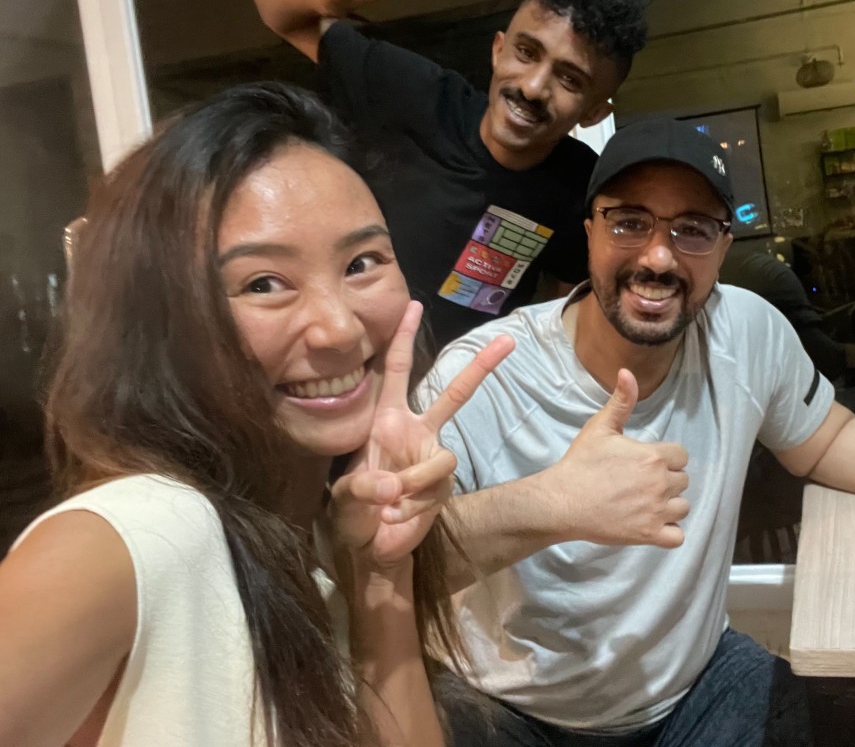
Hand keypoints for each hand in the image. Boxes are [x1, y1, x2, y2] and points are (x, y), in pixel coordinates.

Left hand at [332, 301, 512, 568]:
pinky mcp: (442, 487)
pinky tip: (395, 519)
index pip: (395, 372)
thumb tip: (391, 487)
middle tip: (508, 341)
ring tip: (390, 505)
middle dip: (481, 367)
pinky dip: (413, 506)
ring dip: (414, 482)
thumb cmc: (353, 515)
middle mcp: (414, 433)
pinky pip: (436, 488)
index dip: (403, 338)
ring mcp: (432, 459)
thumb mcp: (345, 498)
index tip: (412, 305)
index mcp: (386, 421)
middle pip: (454, 395)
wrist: (372, 550)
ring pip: (442, 457)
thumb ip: (363, 489)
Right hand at [548, 369, 689, 547]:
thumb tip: (627, 372)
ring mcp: (657, 511)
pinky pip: (678, 536)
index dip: (667, 458)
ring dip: (670, 505)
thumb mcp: (600, 427)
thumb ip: (621, 401)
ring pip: (683, 507)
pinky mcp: (649, 535)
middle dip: (667, 480)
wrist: (563, 501)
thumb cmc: (581, 463)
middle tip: (642, 482)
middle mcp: (661, 484)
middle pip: (683, 481)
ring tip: (647, 502)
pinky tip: (654, 524)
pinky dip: (670, 532)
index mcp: (653, 457)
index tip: (647, 462)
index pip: (681, 456)